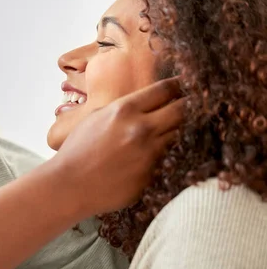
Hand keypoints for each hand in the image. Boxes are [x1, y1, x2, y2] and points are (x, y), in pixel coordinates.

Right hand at [52, 76, 184, 216]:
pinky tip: (171, 151)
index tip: (186, 84)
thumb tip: (144, 104)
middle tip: (197, 103)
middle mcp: (141, 128)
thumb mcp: (96, 117)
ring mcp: (150, 153)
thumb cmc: (77, 149)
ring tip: (186, 126)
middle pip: (182, 110)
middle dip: (191, 105)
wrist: (70, 184)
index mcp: (125, 109)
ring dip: (183, 129)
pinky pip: (171, 158)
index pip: (164, 89)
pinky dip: (173, 152)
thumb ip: (123, 109)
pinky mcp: (153, 174)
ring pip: (181, 134)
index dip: (179, 85)